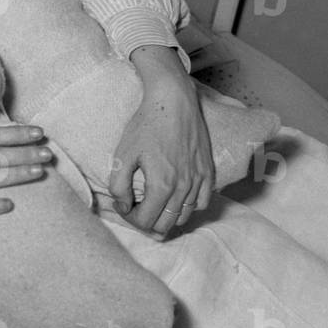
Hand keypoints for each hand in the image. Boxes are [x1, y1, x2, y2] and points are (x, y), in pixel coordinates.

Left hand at [108, 47, 213, 236]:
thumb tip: (123, 206)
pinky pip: (201, 203)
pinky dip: (187, 207)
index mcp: (162, 185)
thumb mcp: (123, 154)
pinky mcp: (208, 172)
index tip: (124, 204)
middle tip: (136, 206)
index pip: (146, 221)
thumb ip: (119, 186)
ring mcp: (199, 181)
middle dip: (147, 221)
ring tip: (153, 202)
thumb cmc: (146, 125)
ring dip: (166, 216)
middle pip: (165, 225)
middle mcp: (184, 187)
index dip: (130, 218)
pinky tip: (174, 196)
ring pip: (182, 217)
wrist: (173, 101)